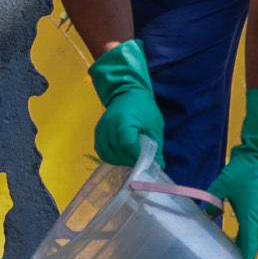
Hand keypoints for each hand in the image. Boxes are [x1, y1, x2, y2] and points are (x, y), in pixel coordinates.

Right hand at [87, 39, 163, 168]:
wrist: (127, 92)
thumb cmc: (144, 107)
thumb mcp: (155, 126)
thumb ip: (156, 147)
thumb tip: (160, 166)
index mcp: (125, 121)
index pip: (128, 146)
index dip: (136, 157)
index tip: (146, 162)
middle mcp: (110, 125)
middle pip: (117, 152)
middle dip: (129, 160)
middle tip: (140, 162)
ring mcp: (102, 128)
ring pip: (107, 154)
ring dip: (119, 160)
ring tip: (130, 159)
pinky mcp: (98, 131)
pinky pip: (101, 150)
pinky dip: (110, 156)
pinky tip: (120, 155)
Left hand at [210, 86, 257, 258]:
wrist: (257, 157)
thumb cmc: (242, 171)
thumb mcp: (222, 184)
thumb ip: (212, 199)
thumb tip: (206, 213)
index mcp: (251, 215)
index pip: (248, 243)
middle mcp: (257, 218)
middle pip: (251, 244)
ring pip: (253, 237)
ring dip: (245, 250)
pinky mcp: (257, 208)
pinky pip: (252, 229)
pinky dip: (246, 239)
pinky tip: (237, 242)